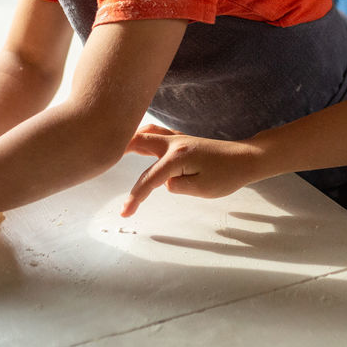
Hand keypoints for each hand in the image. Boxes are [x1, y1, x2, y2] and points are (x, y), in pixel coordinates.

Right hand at [121, 124, 263, 216]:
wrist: (246, 159)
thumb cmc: (227, 176)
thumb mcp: (202, 189)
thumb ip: (177, 186)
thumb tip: (163, 183)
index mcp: (177, 156)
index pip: (149, 179)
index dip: (134, 197)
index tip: (124, 213)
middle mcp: (174, 142)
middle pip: (138, 142)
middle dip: (118, 151)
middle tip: (99, 160)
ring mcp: (178, 138)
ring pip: (147, 133)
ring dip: (129, 140)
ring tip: (113, 149)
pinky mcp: (182, 140)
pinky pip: (157, 134)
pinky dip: (143, 137)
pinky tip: (137, 143)